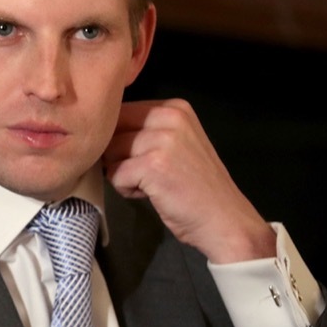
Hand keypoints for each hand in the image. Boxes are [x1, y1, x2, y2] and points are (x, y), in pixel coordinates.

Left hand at [103, 99, 275, 262]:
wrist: (224, 219)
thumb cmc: (196, 186)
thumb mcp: (177, 143)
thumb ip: (146, 130)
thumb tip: (102, 131)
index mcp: (174, 107)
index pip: (121, 112)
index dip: (120, 138)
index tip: (146, 157)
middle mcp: (169, 116)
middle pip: (112, 130)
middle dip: (118, 155)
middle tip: (147, 174)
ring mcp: (162, 139)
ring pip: (110, 152)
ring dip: (123, 173)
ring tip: (151, 184)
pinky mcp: (152, 164)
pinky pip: (115, 175)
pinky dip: (127, 189)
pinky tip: (152, 194)